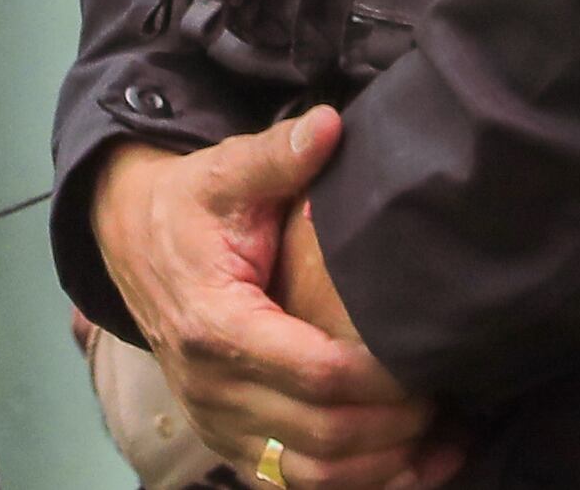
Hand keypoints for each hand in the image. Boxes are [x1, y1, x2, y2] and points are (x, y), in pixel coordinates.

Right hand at [88, 114, 455, 489]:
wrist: (129, 241)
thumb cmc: (187, 205)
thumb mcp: (224, 171)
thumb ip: (277, 155)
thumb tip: (331, 125)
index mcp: (215, 326)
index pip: (316, 374)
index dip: (382, 378)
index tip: (431, 360)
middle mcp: (211, 389)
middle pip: (323, 435)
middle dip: (397, 427)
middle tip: (450, 396)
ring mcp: (216, 422)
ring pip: (312, 476)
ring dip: (384, 468)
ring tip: (445, 440)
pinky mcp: (226, 441)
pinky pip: (295, 484)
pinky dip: (356, 484)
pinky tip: (411, 466)